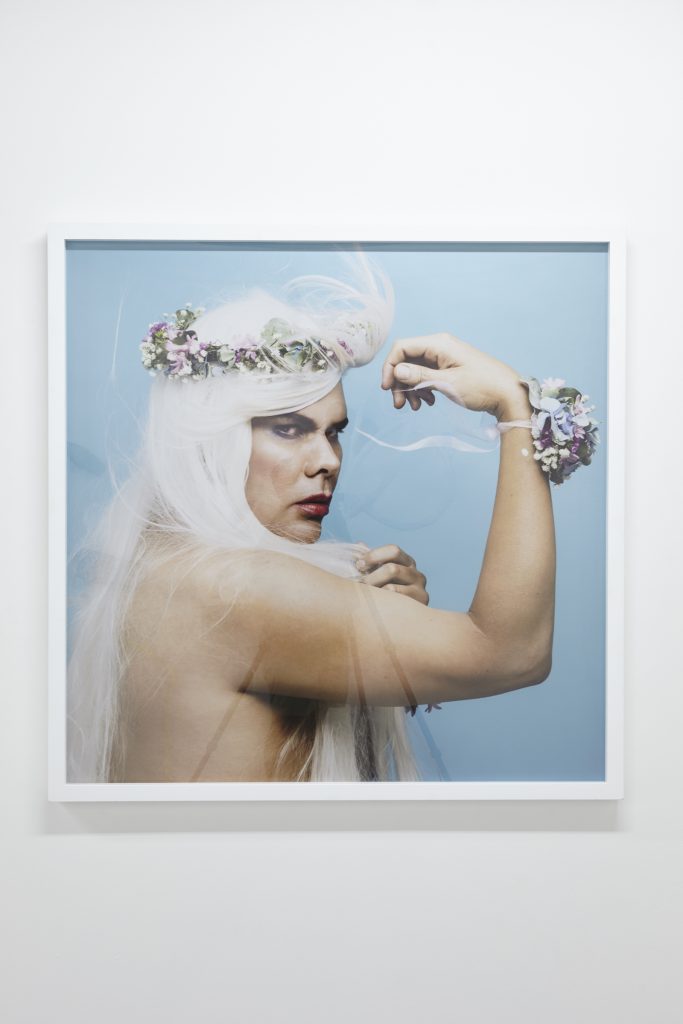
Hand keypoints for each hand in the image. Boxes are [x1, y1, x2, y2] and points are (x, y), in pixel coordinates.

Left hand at [356, 544, 428, 604]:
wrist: (402, 622)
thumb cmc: (386, 594)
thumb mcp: (379, 574)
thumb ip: (371, 561)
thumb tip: (359, 544)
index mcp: (407, 562)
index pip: (393, 550)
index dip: (374, 555)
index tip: (358, 565)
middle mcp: (417, 575)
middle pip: (392, 569)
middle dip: (371, 577)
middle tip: (357, 584)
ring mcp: (420, 591)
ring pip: (391, 588)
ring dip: (374, 592)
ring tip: (364, 597)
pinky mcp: (419, 606)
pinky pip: (394, 603)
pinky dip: (380, 603)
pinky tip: (374, 607)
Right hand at [381, 332, 529, 420]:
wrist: (508, 395)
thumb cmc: (482, 387)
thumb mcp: (448, 383)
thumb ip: (420, 376)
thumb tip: (397, 370)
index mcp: (439, 343)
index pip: (402, 348)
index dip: (390, 367)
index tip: (387, 389)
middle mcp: (440, 346)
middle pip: (406, 360)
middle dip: (400, 382)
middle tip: (399, 405)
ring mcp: (444, 357)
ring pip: (415, 370)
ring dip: (410, 389)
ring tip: (416, 408)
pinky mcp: (448, 368)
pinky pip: (427, 375)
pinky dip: (422, 389)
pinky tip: (428, 403)